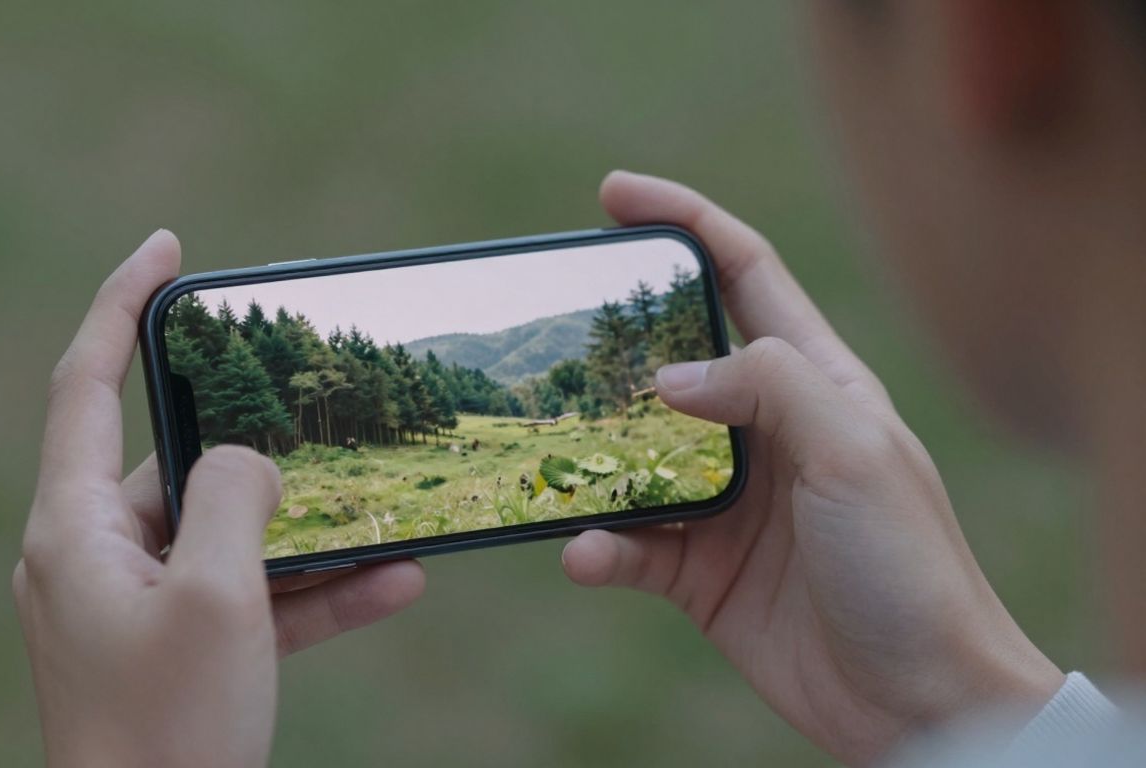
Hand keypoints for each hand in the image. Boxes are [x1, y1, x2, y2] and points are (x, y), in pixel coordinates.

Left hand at [14, 230, 425, 766]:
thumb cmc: (170, 730)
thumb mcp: (218, 597)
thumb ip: (237, 498)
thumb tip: (251, 458)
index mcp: (75, 529)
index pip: (87, 384)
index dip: (121, 303)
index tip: (170, 247)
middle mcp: (95, 556)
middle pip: (181, 463)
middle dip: (263, 445)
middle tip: (325, 403)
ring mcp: (137, 605)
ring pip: (230, 536)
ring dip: (311, 531)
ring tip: (391, 515)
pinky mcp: (177, 648)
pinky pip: (249, 597)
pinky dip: (312, 590)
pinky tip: (397, 582)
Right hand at [561, 172, 1062, 764]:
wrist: (917, 701)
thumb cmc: (907, 564)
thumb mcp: (853, 450)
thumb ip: (766, 385)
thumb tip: (667, 375)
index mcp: (814, 380)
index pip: (746, 272)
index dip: (684, 223)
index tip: (614, 195)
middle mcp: (764, 430)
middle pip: (671, 356)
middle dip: (610, 340)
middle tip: (551, 328)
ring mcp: (725, 501)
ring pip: (632, 455)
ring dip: (587, 457)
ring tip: (547, 456)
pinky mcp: (698, 571)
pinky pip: (628, 545)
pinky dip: (598, 546)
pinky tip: (585, 552)